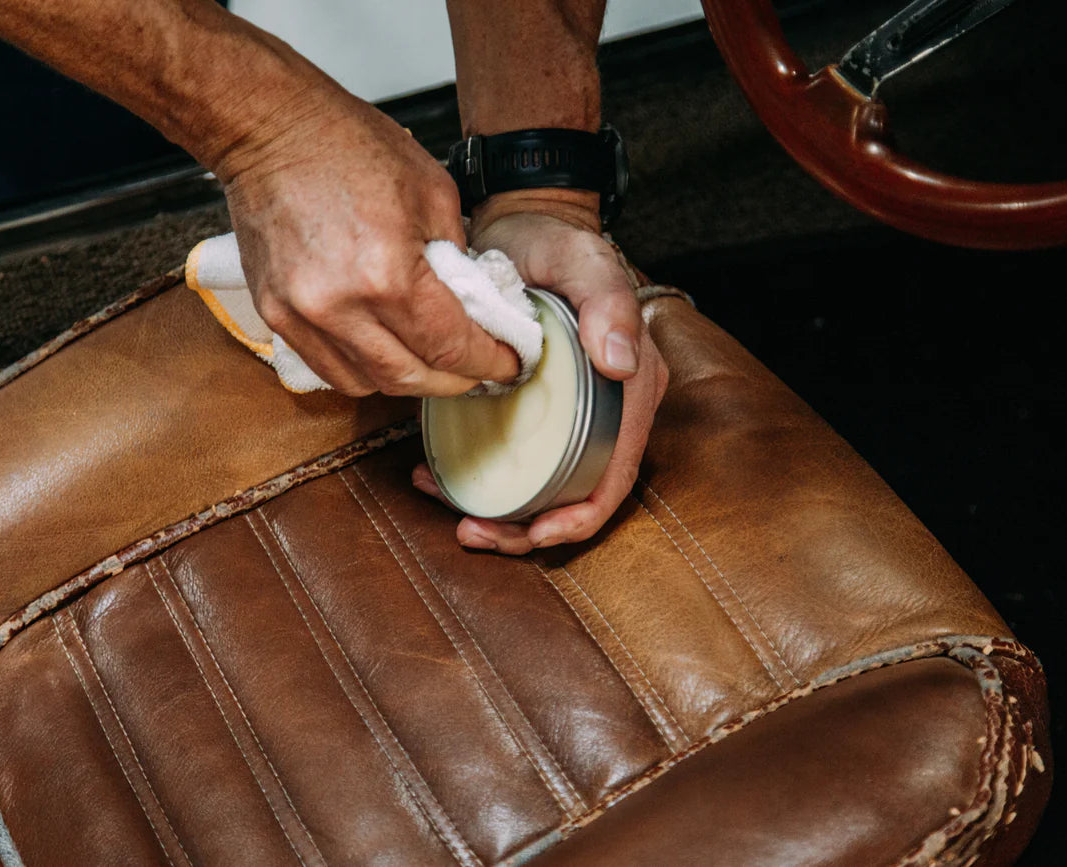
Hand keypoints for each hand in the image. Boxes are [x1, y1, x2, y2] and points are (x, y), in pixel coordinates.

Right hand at [217, 83, 518, 396]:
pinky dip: (364, 369)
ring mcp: (301, 316)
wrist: (270, 129)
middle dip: (455, 380)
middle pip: (410, 378)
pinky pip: (328, 368)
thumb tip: (473, 304)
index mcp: (388, 274)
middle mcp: (340, 307)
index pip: (451, 347)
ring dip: (408, 380)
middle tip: (477, 368)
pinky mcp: (275, 315)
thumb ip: (458, 257)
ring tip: (433, 362)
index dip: (488, 363)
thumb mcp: (434, 191)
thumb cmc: (348, 146)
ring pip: (367, 382)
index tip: (507, 363)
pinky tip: (385, 350)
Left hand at [412, 195, 669, 553]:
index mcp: (632, 391)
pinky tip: (434, 473)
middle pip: (575, 494)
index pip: (617, 474)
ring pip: (538, 486)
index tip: (537, 533)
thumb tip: (621, 362)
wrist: (519, 225)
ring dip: (497, 512)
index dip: (580, 516)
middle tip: (472, 533)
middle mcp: (605, 411)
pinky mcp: (527, 407)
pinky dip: (474, 475)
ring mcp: (565, 414)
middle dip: (527, 530)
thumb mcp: (586, 264)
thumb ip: (610, 304)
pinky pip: (509, 456)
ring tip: (450, 513)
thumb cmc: (559, 242)